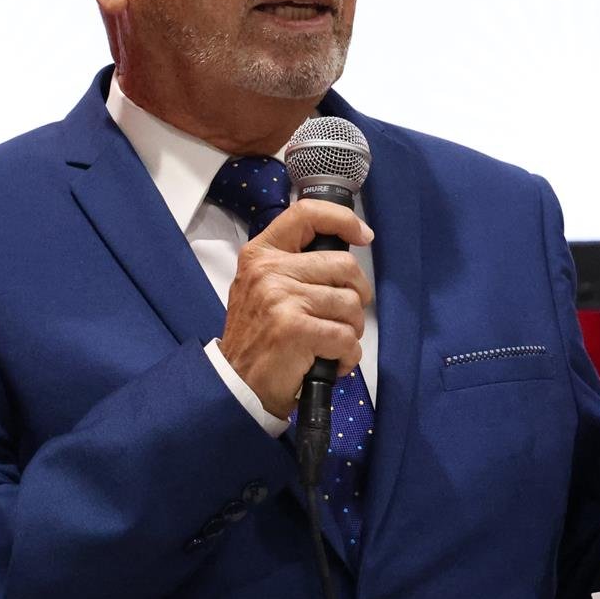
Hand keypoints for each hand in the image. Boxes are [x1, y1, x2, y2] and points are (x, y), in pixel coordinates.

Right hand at [219, 199, 373, 418]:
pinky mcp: (296, 329)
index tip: (363, 235)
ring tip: (329, 343)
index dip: (343, 220)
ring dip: (351, 330)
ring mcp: (282, 299)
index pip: (307, 215)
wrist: (236, 383)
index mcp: (261, 254)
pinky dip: (347, 356)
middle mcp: (269, 271)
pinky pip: (347, 337)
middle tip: (342, 316)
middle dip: (356, 296)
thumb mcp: (262, 286)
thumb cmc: (258, 336)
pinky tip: (330, 361)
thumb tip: (347, 245)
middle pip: (345, 265)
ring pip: (351, 304)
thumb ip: (294, 263)